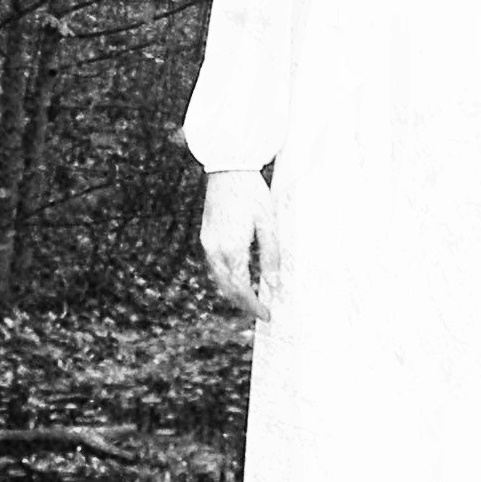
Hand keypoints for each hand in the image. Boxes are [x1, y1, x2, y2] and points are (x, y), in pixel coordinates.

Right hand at [201, 168, 280, 320]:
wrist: (229, 167)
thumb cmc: (252, 192)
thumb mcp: (268, 223)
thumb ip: (271, 255)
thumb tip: (273, 283)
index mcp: (231, 248)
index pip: (241, 288)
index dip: (253, 305)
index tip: (266, 314)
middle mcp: (215, 249)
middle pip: (227, 287)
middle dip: (242, 303)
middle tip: (260, 310)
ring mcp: (208, 241)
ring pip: (218, 278)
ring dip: (233, 291)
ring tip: (251, 298)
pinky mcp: (207, 234)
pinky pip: (215, 265)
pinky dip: (226, 277)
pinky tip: (239, 276)